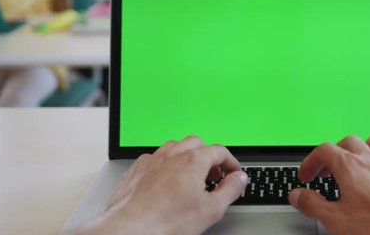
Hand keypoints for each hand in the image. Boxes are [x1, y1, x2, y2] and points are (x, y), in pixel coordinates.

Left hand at [73, 137, 247, 234]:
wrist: (130, 229)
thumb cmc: (165, 221)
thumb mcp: (211, 210)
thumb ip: (230, 190)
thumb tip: (239, 179)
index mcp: (193, 160)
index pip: (220, 151)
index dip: (231, 162)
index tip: (233, 173)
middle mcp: (172, 154)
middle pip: (197, 143)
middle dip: (208, 155)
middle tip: (213, 173)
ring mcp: (152, 160)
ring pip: (174, 147)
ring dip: (186, 156)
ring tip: (190, 175)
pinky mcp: (136, 169)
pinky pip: (154, 158)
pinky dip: (165, 164)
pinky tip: (165, 179)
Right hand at [288, 135, 369, 234]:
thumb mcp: (336, 219)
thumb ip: (313, 205)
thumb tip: (298, 196)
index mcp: (349, 166)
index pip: (323, 151)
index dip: (310, 162)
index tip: (306, 177)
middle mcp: (369, 159)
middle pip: (347, 142)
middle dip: (333, 153)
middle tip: (326, 171)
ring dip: (360, 148)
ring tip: (354, 162)